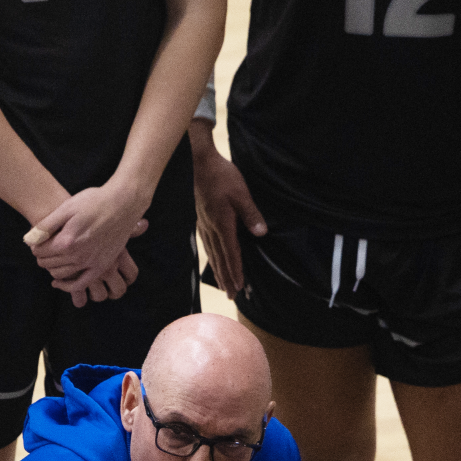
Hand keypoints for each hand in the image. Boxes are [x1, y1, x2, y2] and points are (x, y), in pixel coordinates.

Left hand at [24, 182, 151, 306]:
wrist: (123, 204)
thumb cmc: (94, 201)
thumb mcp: (66, 207)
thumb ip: (46, 226)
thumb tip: (28, 240)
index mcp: (66, 241)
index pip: (39, 251)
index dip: (35, 245)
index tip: (38, 240)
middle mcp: (78, 256)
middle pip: (48, 263)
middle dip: (41, 256)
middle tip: (43, 247)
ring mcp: (91, 263)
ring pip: (60, 274)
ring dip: (51, 267)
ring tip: (51, 258)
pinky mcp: (102, 266)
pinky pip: (81, 285)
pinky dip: (67, 286)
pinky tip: (58, 282)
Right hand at [192, 128, 267, 298]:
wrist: (199, 164)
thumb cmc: (222, 176)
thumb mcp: (241, 193)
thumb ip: (251, 214)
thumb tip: (261, 232)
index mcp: (222, 223)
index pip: (231, 253)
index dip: (235, 271)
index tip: (239, 287)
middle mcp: (211, 228)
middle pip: (219, 259)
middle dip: (226, 279)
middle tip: (231, 296)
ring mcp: (204, 225)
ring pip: (212, 254)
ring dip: (218, 272)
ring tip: (223, 286)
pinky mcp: (201, 220)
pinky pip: (207, 245)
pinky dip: (212, 258)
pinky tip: (214, 261)